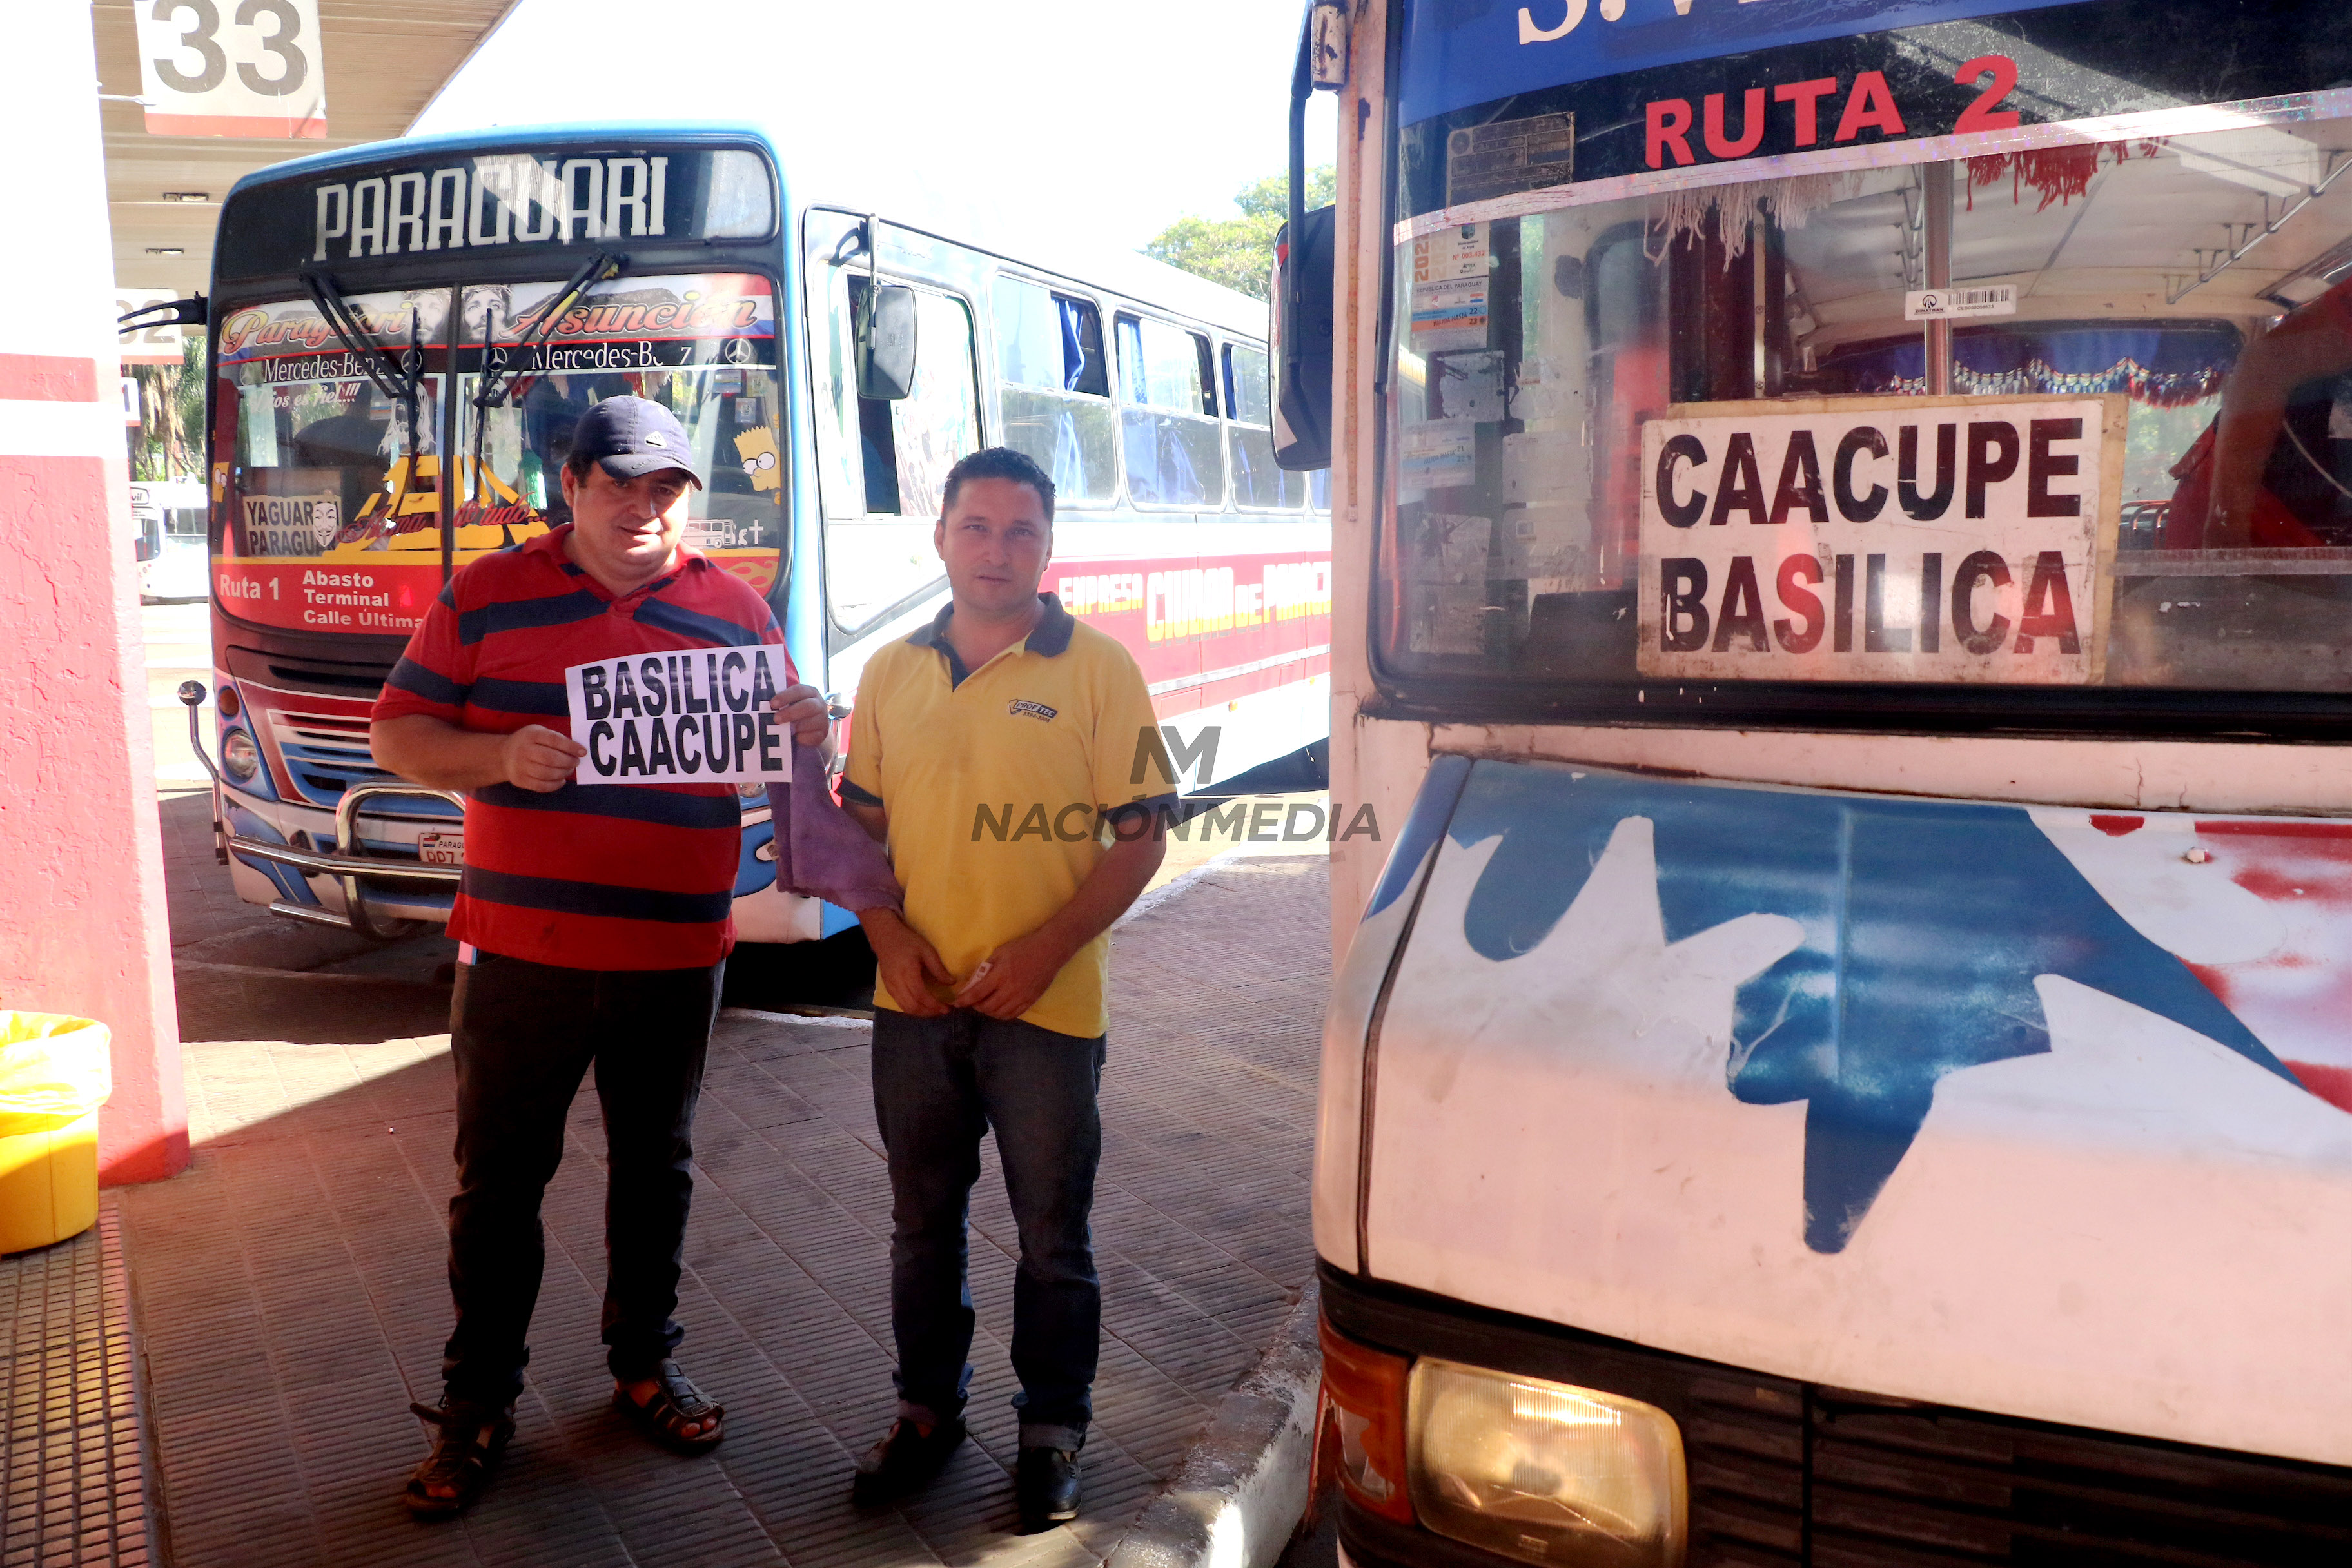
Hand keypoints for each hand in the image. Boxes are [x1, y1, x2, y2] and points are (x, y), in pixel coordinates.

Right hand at [499, 723, 586, 792]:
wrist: (503, 755)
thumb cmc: (528, 742)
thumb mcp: (538, 732)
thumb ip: (555, 739)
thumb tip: (577, 750)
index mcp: (531, 735)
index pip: (554, 740)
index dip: (570, 747)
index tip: (583, 752)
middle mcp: (524, 750)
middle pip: (550, 758)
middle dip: (568, 762)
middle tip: (576, 762)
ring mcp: (521, 767)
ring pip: (547, 774)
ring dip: (563, 773)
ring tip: (569, 770)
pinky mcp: (520, 780)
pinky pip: (541, 786)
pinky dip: (555, 785)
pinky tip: (561, 779)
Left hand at [773, 681, 832, 755]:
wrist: (812, 727)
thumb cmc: (796, 712)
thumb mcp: (791, 703)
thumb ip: (782, 703)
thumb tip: (764, 708)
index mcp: (809, 692)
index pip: (799, 691)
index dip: (785, 697)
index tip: (773, 704)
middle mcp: (819, 704)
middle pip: (808, 706)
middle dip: (790, 713)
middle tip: (776, 719)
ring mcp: (823, 719)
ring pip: (811, 723)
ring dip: (796, 727)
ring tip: (784, 730)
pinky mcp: (823, 734)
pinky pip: (813, 737)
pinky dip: (802, 738)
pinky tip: (795, 738)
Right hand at [861, 909, 952, 1016]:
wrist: (885, 937)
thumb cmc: (908, 941)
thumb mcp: (927, 951)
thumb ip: (938, 968)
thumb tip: (952, 983)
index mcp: (907, 972)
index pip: (921, 995)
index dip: (934, 1005)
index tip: (947, 1008)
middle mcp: (896, 982)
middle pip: (912, 1006)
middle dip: (929, 1013)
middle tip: (942, 1011)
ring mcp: (890, 986)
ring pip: (905, 1008)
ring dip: (921, 1013)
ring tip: (934, 1011)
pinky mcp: (888, 988)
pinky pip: (900, 1004)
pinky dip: (912, 1009)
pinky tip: (922, 1006)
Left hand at [955, 927, 1074, 1021]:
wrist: (1050, 951)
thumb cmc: (1023, 948)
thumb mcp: (1000, 952)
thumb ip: (986, 968)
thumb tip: (973, 982)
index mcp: (1001, 974)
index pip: (977, 993)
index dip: (964, 1000)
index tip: (957, 1002)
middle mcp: (1010, 989)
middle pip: (987, 1007)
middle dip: (976, 1006)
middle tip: (973, 1001)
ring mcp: (1022, 997)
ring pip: (999, 1013)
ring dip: (988, 1011)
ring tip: (985, 1004)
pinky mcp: (1030, 1001)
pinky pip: (1012, 1015)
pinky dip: (1002, 1014)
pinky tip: (999, 1008)